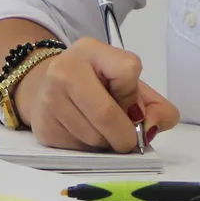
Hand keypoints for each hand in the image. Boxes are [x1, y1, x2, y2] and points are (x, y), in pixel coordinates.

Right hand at [13, 37, 179, 152]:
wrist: (45, 88)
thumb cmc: (95, 84)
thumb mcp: (127, 83)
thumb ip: (155, 104)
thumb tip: (152, 127)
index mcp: (90, 50)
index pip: (128, 70)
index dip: (135, 95)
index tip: (131, 104)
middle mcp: (64, 70)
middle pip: (107, 113)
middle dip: (125, 135)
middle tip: (129, 139)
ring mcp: (49, 100)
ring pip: (94, 138)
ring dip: (107, 143)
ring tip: (102, 130)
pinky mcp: (44, 129)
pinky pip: (79, 150)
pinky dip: (90, 149)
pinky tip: (85, 134)